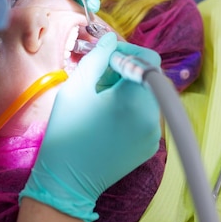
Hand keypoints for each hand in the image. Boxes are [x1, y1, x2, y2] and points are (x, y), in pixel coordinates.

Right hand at [19, 33, 161, 221]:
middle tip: (98, 77)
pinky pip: (145, 117)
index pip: (148, 60)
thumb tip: (111, 40)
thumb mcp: (76, 87)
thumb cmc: (66, 131)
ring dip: (127, 89)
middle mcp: (153, 117)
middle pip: (148, 78)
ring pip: (147, 97)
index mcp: (136, 100)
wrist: (66, 181)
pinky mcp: (149, 147)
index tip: (105, 56)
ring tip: (100, 98)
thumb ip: (97, 58)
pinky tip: (106, 117)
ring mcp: (154, 135)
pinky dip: (130, 109)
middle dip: (125, 71)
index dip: (127, 52)